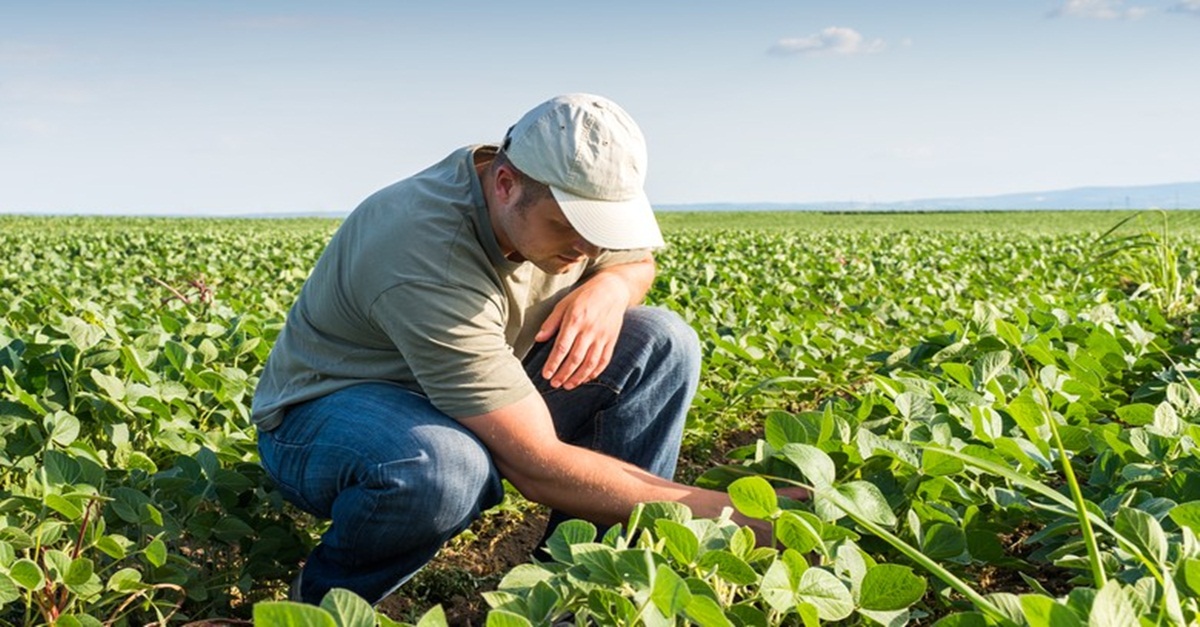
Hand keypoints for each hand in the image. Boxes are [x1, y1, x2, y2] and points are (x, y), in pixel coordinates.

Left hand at [535, 273, 630, 388]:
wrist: (612, 290)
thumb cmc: (584, 296)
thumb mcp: (564, 304)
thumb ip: (551, 323)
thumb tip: (538, 339)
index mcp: (575, 320)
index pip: (562, 347)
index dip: (553, 363)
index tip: (546, 374)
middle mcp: (589, 330)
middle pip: (575, 358)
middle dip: (563, 374)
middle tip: (554, 384)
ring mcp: (602, 337)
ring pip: (590, 363)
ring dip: (578, 377)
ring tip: (567, 385)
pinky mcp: (611, 340)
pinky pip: (603, 361)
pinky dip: (594, 372)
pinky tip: (585, 379)